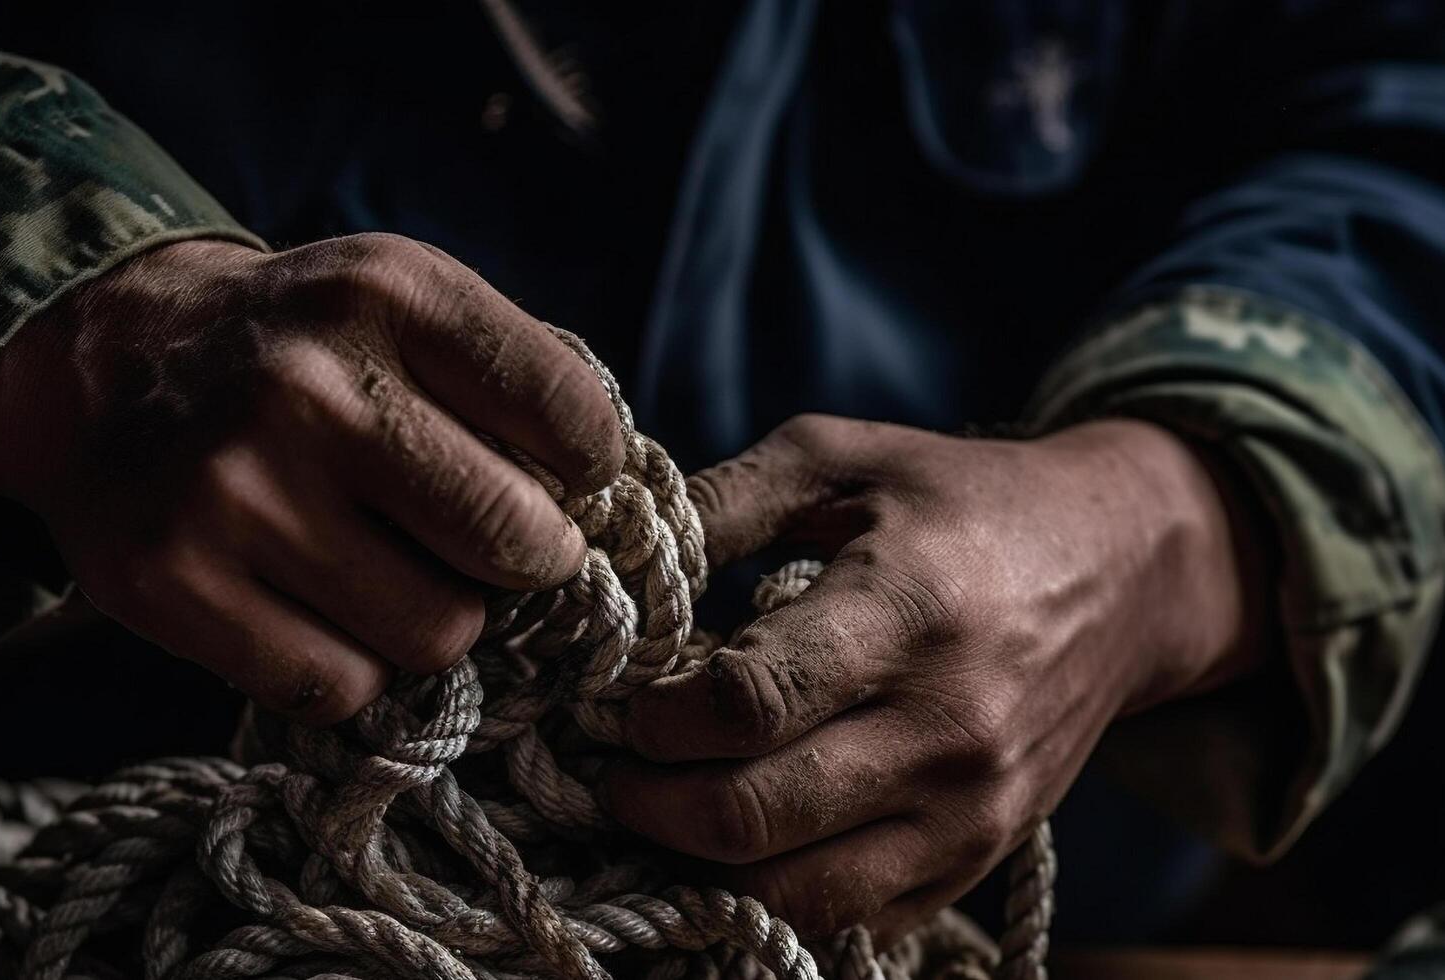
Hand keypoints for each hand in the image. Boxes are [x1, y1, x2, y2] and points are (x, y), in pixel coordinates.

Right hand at [0, 234, 622, 722]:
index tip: (554, 476)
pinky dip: (348, 665)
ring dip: (436, 619)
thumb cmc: (301, 347)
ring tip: (388, 568)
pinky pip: (339, 687)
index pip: (575, 419)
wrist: (111, 361)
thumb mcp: (405, 302)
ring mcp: (232, 489)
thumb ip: (516, 379)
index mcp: (389, 293)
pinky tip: (316, 605)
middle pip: (515, 544)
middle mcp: (308, 386)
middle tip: (492, 547)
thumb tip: (610, 508)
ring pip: (437, 633)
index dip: (587, 470)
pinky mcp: (168, 581)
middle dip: (527, 561)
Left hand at [602, 414, 1267, 937]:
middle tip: (613, 772)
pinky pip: (852, 920)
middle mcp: (946, 728)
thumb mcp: (842, 458)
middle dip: (649, 805)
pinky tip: (737, 848)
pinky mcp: (981, 859)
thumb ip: (724, 499)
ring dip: (699, 869)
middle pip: (753, 816)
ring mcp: (970, 810)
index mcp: (904, 611)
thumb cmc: (963, 501)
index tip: (621, 705)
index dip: (655, 719)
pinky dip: (774, 900)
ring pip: (794, 895)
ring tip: (662, 815)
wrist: (1125, 571)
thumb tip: (612, 560)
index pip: (748, 703)